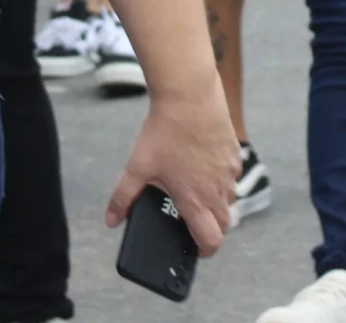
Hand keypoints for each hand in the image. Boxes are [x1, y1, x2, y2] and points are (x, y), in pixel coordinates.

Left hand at [104, 84, 240, 255]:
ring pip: (230, 199)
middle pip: (225, 224)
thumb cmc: (164, 132)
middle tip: (193, 222)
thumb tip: (111, 220)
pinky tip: (203, 166)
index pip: (211, 239)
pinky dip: (221, 180)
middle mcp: (218, 188)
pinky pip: (232, 176)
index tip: (196, 250)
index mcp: (195, 198)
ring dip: (217, 204)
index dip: (205, 251)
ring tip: (195, 192)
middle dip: (212, 229)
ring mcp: (229, 170)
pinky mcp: (234, 152)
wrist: (189, 96)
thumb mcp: (137, 167)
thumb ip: (123, 197)